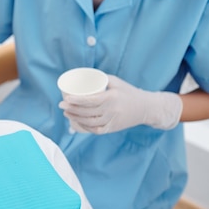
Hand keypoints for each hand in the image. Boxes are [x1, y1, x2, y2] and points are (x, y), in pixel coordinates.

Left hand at [58, 75, 182, 133]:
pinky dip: (85, 127)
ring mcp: (113, 121)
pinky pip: (96, 130)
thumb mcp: (115, 82)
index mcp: (112, 97)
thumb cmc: (128, 92)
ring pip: (90, 122)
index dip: (76, 101)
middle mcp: (112, 110)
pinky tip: (77, 122)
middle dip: (72, 109)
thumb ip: (99, 79)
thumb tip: (81, 78)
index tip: (65, 98)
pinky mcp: (113, 128)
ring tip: (66, 112)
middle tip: (61, 105)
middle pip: (87, 112)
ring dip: (75, 118)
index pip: (90, 100)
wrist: (146, 108)